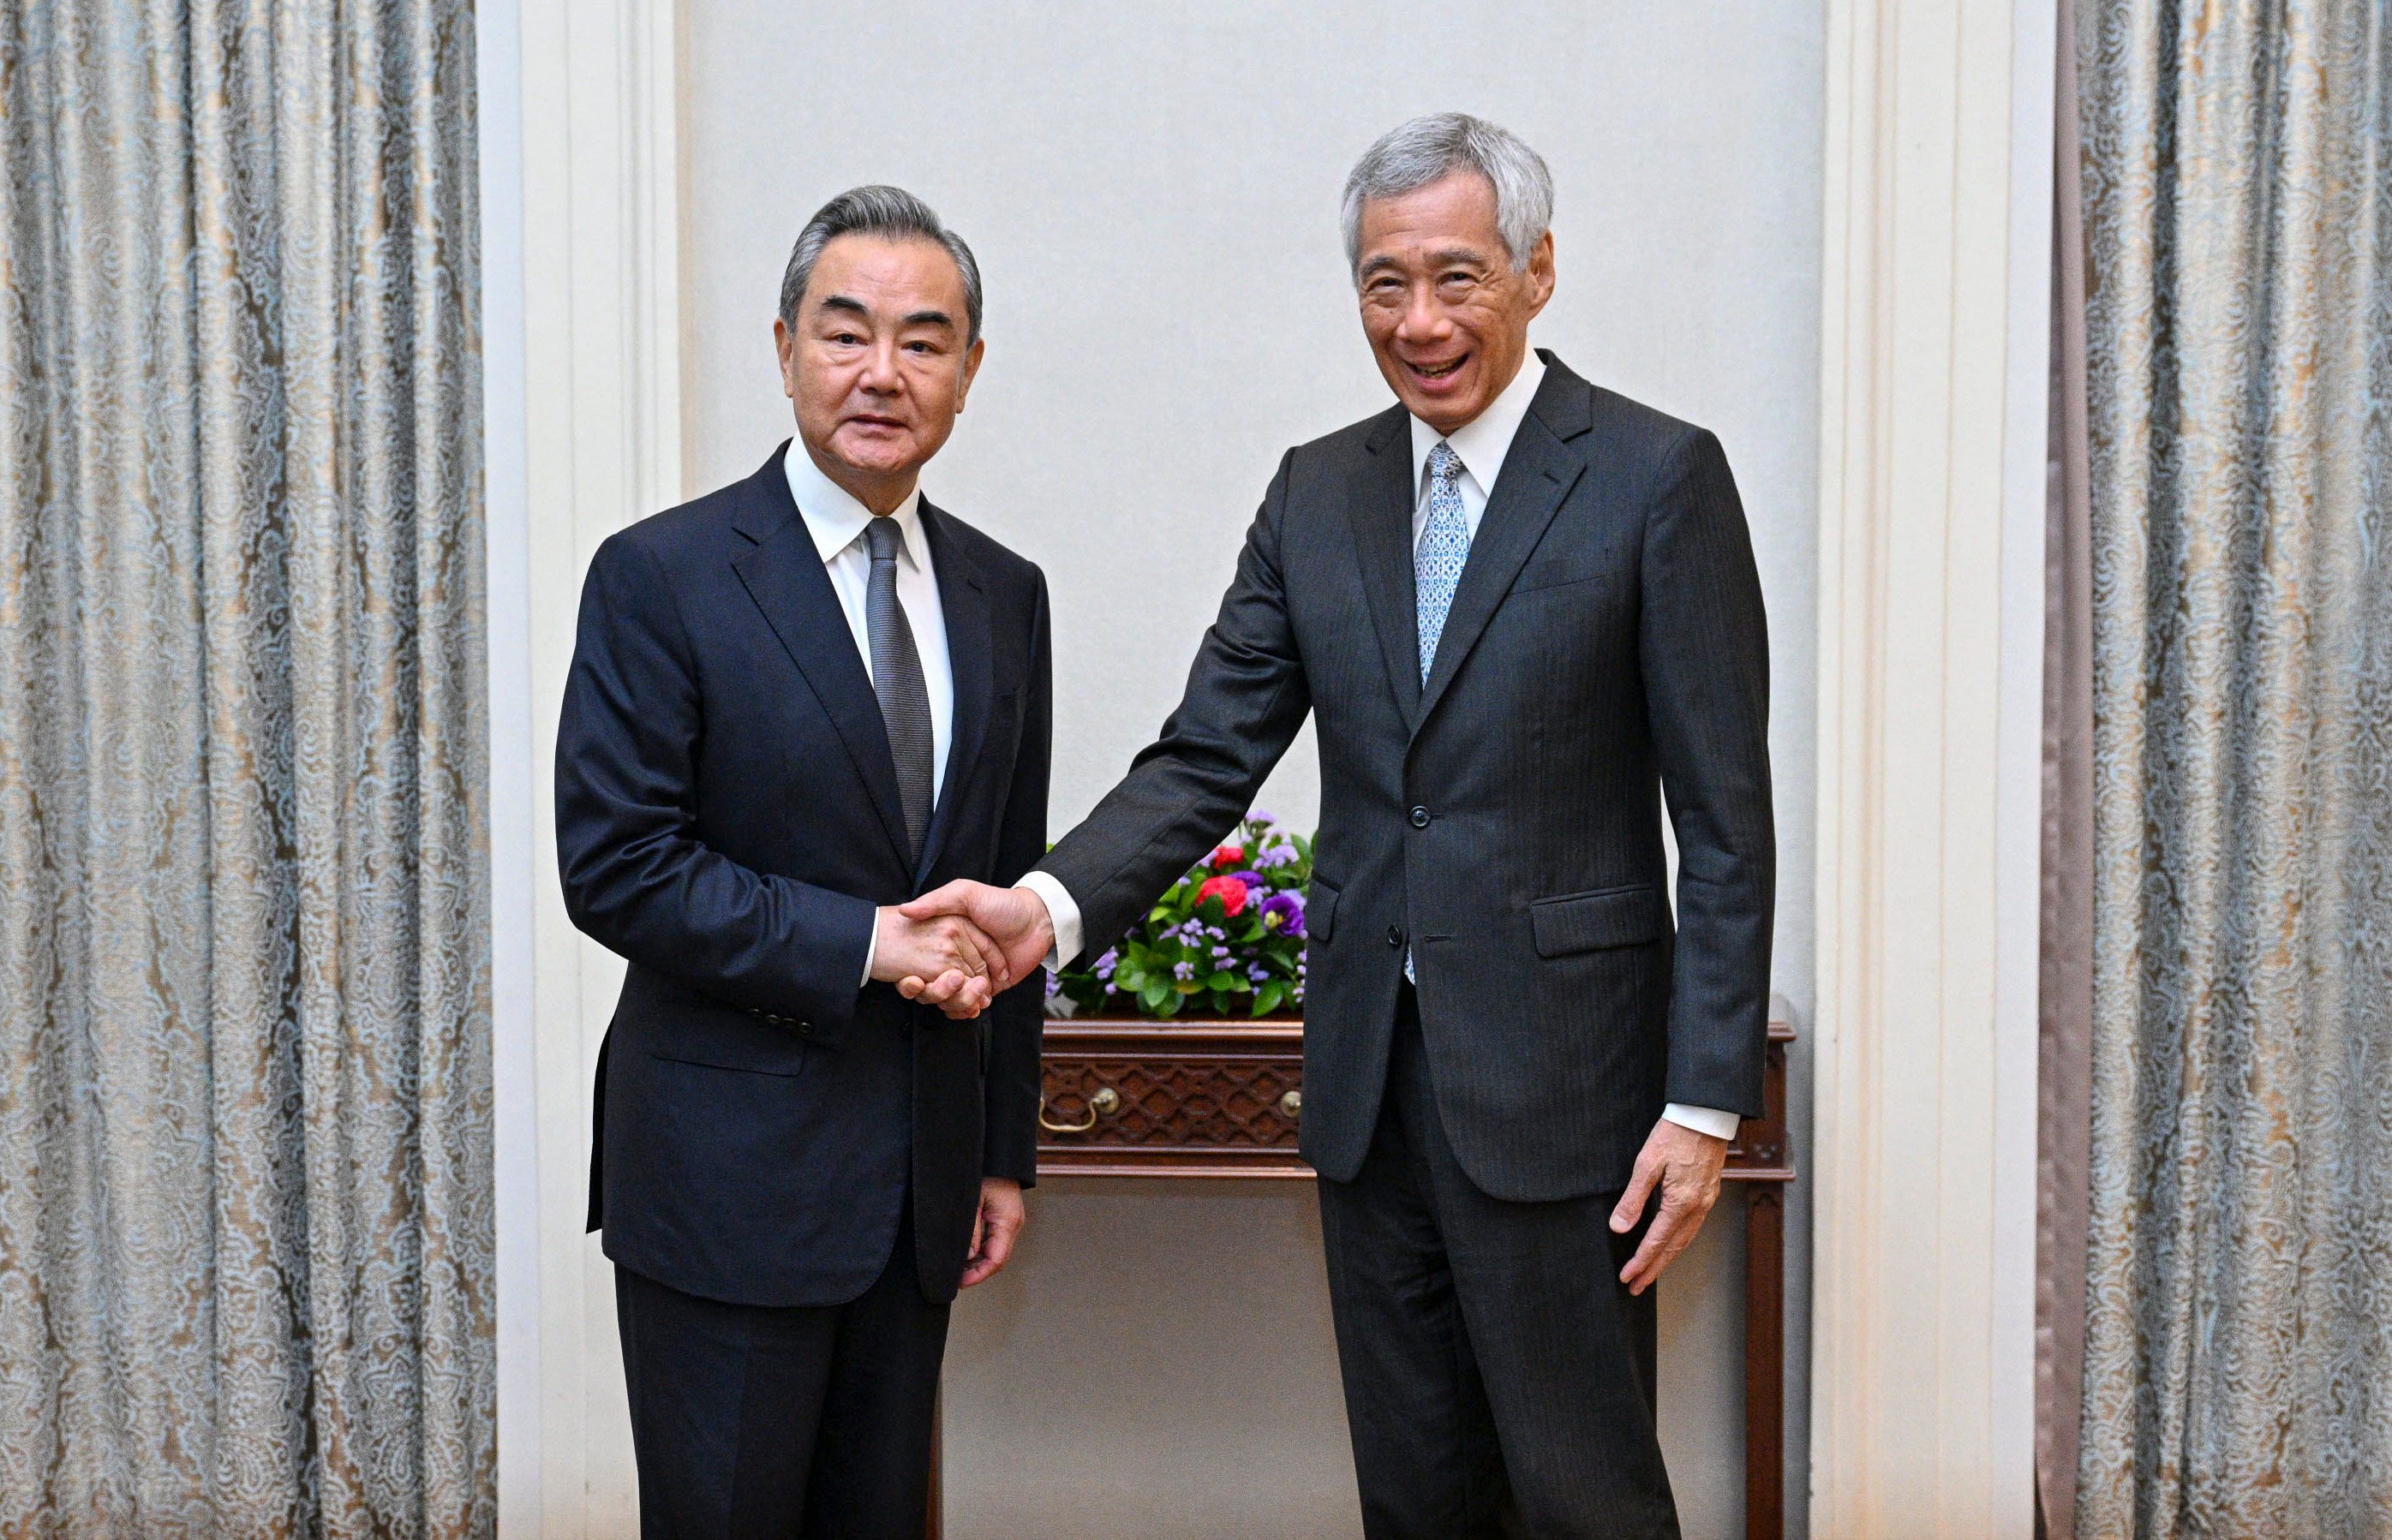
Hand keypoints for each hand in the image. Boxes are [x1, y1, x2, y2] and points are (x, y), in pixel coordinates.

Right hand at [897, 881, 1055, 999]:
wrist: (1038, 921)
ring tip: (974, 992)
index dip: (913, 975)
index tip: (910, 979)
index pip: (919, 963)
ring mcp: (970, 973)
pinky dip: (967, 1009)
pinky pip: (968, 1005)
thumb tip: (905, 910)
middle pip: (933, 984)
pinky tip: (974, 1005)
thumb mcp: (967, 894)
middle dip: (937, 992)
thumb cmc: (1002, 904)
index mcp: (944, 936)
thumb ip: (936, 901)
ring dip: (956, 1002)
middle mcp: (953, 956)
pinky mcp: (986, 988)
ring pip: (950, 998)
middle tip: (947, 987)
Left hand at [959, 1177, 1025, 1287]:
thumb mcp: (972, 1201)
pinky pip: (995, 1240)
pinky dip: (981, 1251)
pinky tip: (966, 1254)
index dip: (978, 1275)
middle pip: (998, 1259)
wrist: (997, 1153)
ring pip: (996, 1251)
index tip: (961, 1283)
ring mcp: (1010, 1221)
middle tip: (956, 1280)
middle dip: (978, 1272)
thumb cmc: (985, 1170)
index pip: (996, 1260)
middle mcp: (1013, 1224)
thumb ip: (971, 1232)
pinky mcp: (1004, 1217)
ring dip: (978, 1262)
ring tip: (958, 1269)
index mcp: (1008, 1221)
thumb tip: (967, 1258)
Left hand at [1609, 1117, 1729, 1295]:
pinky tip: (1670, 1244)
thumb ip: (1633, 1199)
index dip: (1640, 1262)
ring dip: (1666, 1259)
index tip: (1627, 1277)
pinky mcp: (1708, 1194)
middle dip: (1653, 1269)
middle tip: (1636, 1286)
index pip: (1656, 1242)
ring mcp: (1706, 1202)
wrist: (1706, 1115)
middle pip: (1673, 1248)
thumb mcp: (1647, 1164)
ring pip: (1684, 1240)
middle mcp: (1697, 1208)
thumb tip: (1619, 1228)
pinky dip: (1678, 1242)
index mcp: (1681, 1203)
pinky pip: (1692, 1228)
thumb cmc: (1675, 1134)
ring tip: (1650, 1272)